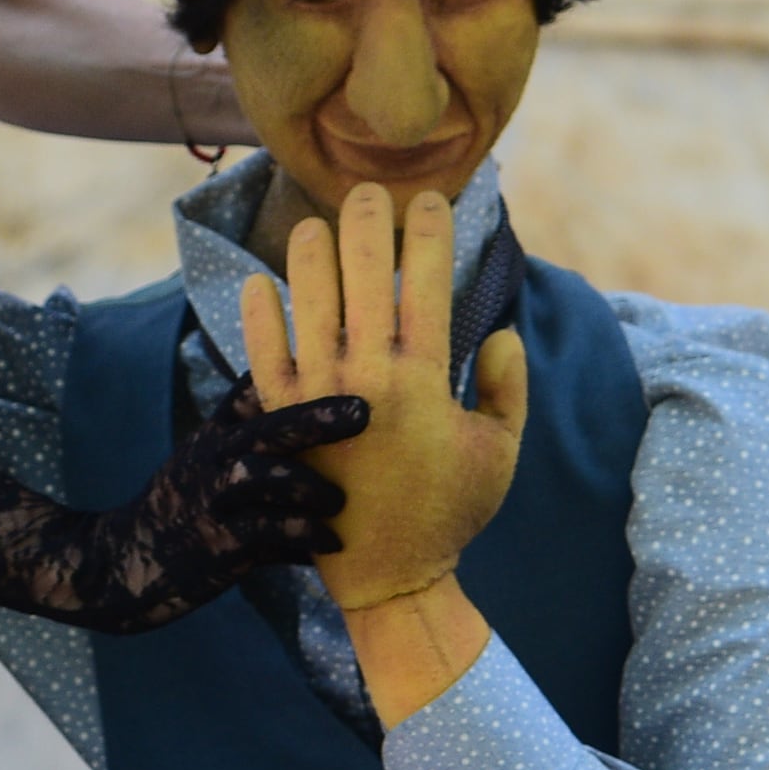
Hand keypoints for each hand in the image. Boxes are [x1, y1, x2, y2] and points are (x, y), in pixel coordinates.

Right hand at [74, 393, 365, 632]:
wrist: (128, 562)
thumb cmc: (187, 512)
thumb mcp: (212, 465)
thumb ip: (262, 448)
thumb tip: (326, 437)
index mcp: (216, 434)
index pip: (252, 388)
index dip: (291, 368)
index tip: (339, 351)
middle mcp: (213, 458)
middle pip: (266, 426)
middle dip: (316, 416)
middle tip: (362, 412)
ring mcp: (213, 499)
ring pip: (262, 475)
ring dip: (310, 486)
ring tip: (340, 502)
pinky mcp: (218, 543)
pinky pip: (267, 533)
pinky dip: (305, 536)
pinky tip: (333, 543)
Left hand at [242, 184, 524, 614]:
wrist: (387, 576)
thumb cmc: (449, 515)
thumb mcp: (500, 454)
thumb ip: (508, 389)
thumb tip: (503, 333)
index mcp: (425, 379)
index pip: (427, 281)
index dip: (429, 231)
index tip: (431, 200)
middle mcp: (368, 376)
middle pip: (363, 272)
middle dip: (368, 220)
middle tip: (368, 193)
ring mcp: (318, 396)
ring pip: (308, 299)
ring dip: (311, 253)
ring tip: (314, 228)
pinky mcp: (281, 420)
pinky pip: (262, 352)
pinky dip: (260, 314)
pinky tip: (263, 283)